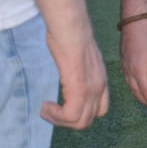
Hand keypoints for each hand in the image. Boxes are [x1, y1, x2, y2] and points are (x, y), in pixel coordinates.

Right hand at [43, 13, 109, 127]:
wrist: (70, 26)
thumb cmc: (70, 36)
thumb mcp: (79, 59)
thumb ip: (79, 72)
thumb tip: (69, 78)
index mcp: (101, 80)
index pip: (99, 110)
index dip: (79, 114)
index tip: (62, 106)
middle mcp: (99, 86)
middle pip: (86, 120)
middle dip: (65, 121)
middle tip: (49, 110)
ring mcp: (91, 87)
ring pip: (80, 122)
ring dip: (58, 120)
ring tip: (46, 109)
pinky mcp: (79, 86)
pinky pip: (71, 115)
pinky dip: (56, 116)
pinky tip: (46, 105)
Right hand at [119, 18, 146, 112]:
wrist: (133, 22)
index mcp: (139, 69)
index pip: (145, 90)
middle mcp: (129, 70)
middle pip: (136, 91)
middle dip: (145, 100)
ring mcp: (125, 66)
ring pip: (131, 86)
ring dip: (139, 94)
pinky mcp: (123, 62)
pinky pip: (128, 79)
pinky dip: (134, 86)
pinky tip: (140, 84)